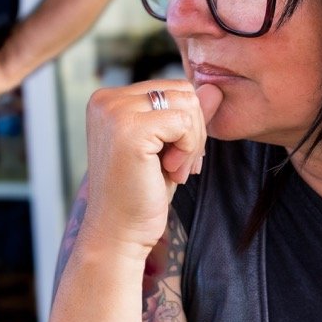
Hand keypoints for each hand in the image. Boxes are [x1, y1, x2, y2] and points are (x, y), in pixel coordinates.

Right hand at [81, 80, 219, 257]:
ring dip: (192, 143)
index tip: (175, 158)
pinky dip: (187, 150)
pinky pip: (184, 122)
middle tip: (178, 166)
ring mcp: (115, 112)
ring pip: (187, 104)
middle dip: (193, 131)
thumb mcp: (168, 149)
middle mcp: (106, 99)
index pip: (172, 89)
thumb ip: (188, 118)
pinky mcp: (130, 129)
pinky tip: (170, 172)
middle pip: (182, 91)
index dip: (186, 125)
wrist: (119, 232)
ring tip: (173, 170)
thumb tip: (215, 89)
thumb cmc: (141, 194)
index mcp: (109, 100)